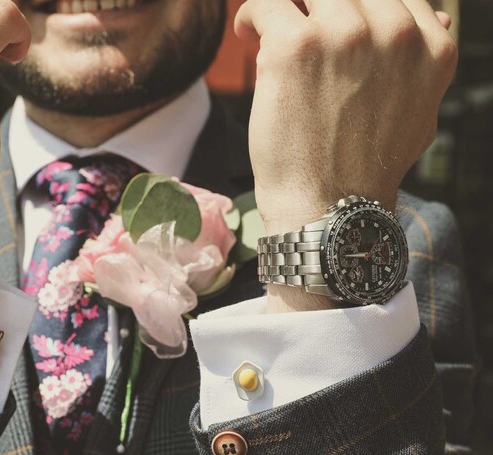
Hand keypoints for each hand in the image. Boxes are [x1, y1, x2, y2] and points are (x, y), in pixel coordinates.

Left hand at [235, 0, 456, 235]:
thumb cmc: (365, 168)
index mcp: (429, 45)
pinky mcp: (296, 45)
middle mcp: (393, 30)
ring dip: (286, 7)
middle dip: (319, 4)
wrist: (330, 207)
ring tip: (266, 30)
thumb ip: (420, 62)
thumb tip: (433, 20)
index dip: (355, 5)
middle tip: (296, 23)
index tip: (328, 20)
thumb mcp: (418, 113)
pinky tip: (248, 35)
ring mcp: (344, 33)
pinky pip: (266, 3)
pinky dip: (252, 16)